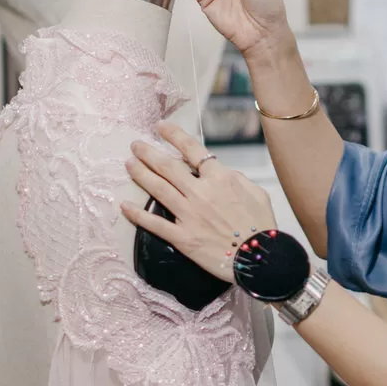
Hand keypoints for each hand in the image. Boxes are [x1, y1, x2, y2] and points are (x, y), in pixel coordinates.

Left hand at [121, 122, 277, 282]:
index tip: (161, 127)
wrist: (260, 258)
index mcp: (221, 179)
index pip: (192, 150)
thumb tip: (220, 172)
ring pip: (158, 189)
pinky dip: (137, 215)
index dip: (174, 135)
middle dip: (148, 153)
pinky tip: (124, 206)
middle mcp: (201, 193)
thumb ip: (236, 178)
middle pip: (168, 166)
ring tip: (129, 164)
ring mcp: (189, 215)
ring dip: (140, 174)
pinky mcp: (183, 238)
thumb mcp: (257, 193)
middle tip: (135, 145)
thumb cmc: (262, 225)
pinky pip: (155, 224)